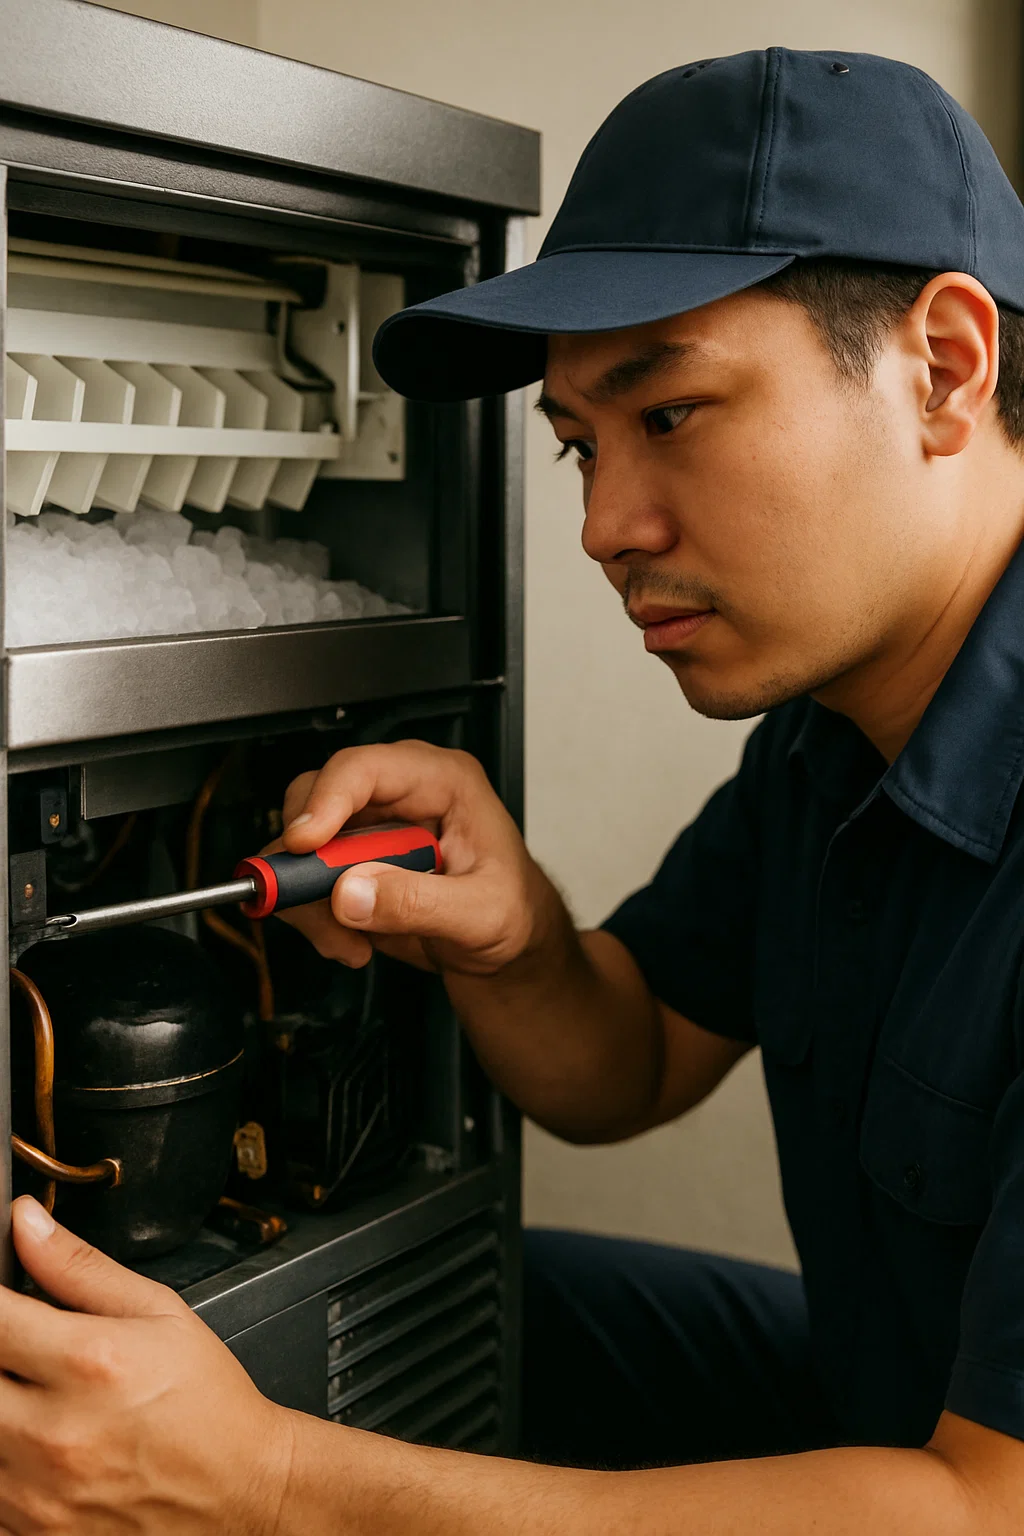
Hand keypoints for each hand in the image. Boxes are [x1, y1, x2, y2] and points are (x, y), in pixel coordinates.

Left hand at [0, 1196, 294, 1534]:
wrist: (239, 1491)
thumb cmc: (207, 1402)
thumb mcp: (159, 1311)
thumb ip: (80, 1267)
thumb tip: (26, 1222)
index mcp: (89, 1361)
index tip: (3, 1302)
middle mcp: (55, 1431)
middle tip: (25, 1352)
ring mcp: (38, 1493)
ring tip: (36, 1398)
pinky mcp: (32, 1533)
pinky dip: (5, 1462)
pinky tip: (40, 1446)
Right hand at [275, 741, 545, 974]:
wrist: (508, 948)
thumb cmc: (513, 911)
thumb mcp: (482, 913)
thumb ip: (418, 903)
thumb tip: (351, 892)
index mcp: (442, 781)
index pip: (366, 768)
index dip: (326, 801)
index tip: (304, 845)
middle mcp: (398, 795)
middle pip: (314, 798)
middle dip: (307, 861)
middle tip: (323, 906)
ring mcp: (369, 830)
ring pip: (296, 846)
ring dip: (308, 901)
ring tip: (349, 941)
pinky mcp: (350, 865)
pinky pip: (302, 884)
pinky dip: (313, 919)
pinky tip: (352, 942)